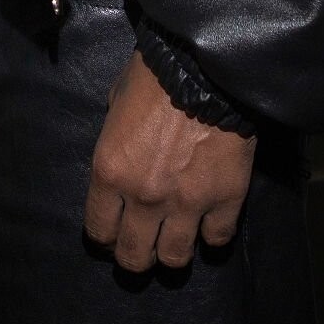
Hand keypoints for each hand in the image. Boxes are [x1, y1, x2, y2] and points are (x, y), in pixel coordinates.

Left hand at [82, 52, 255, 271]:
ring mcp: (186, 203)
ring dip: (171, 252)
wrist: (205, 65)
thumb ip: (116, 136)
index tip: (111, 232)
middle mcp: (143, 196)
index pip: (98, 229)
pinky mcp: (225, 200)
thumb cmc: (154, 73)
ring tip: (173, 239)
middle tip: (140, 245)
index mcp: (110, 170)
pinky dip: (212, 235)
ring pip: (174, 259)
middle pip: (133, 257)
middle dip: (133, 256)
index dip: (103, 235)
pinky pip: (216, 239)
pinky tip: (208, 222)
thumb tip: (122, 149)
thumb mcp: (116, 100)